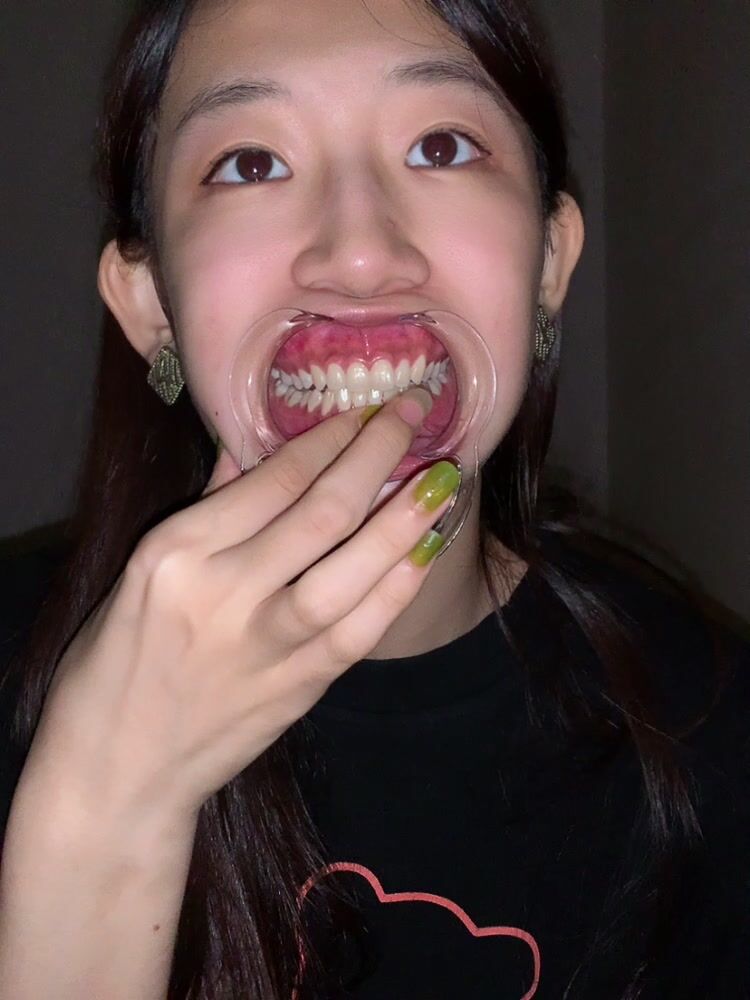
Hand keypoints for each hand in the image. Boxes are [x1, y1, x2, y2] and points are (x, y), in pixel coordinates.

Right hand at [21, 388, 457, 829]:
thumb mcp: (140, 572)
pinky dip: (401, 584)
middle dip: (378, 454)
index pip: (273, 478)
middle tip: (414, 412)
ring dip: (406, 517)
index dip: (331, 436)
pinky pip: (363, 629)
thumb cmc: (113, 666)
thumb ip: (207, 506)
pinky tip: (429, 548)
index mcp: (175, 552)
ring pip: (352, 569)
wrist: (115, 775)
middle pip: (322, 511)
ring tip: (444, 477)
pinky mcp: (298, 689)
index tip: (365, 410)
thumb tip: (257, 444)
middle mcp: (223, 594)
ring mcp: (265, 647)